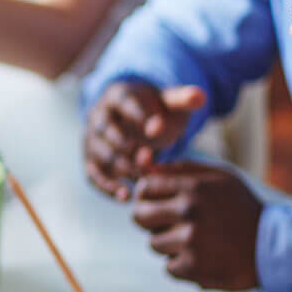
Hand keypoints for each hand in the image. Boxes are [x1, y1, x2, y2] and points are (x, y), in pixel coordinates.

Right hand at [83, 81, 206, 197]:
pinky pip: (93, 175)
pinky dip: (107, 187)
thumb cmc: (156, 111)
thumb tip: (200, 97)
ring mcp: (91, 139)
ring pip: (100, 154)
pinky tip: (127, 197)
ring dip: (121, 168)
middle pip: (106, 130)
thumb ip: (184, 99)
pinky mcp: (91, 161)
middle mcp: (98, 115)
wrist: (136, 123)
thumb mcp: (170, 102)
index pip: (124, 102)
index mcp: (117, 95)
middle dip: (127, 146)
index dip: (140, 116)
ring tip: (145, 178)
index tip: (159, 129)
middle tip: (150, 159)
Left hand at [130, 161, 261, 290]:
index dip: (148, 195)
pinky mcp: (194, 268)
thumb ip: (181, 169)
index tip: (157, 202)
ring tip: (193, 240)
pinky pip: (169, 267)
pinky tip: (202, 257)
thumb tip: (145, 167)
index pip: (145, 188)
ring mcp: (190, 242)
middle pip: (140, 216)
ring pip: (154, 243)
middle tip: (169, 223)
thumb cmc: (242, 207)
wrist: (273, 246)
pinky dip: (182, 265)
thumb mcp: (219, 177)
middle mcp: (189, 212)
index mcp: (193, 187)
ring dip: (169, 244)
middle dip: (150, 219)